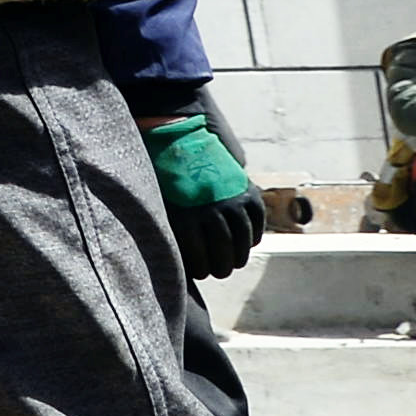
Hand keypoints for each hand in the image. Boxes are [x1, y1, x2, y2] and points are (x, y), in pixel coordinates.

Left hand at [151, 117, 263, 280]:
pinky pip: (256, 220)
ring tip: (235, 263)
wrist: (177, 141)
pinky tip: (247, 243)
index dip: (200, 269)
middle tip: (220, 273)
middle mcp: (210, 208)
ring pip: (242, 237)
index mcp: (184, 215)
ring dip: (240, 255)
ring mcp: (231, 198)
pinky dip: (254, 235)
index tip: (200, 274)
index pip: (197, 255)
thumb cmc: (162, 179)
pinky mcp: (247, 190)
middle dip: (222, 266)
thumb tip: (169, 261)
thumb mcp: (159, 204)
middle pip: (222, 248)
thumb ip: (169, 231)